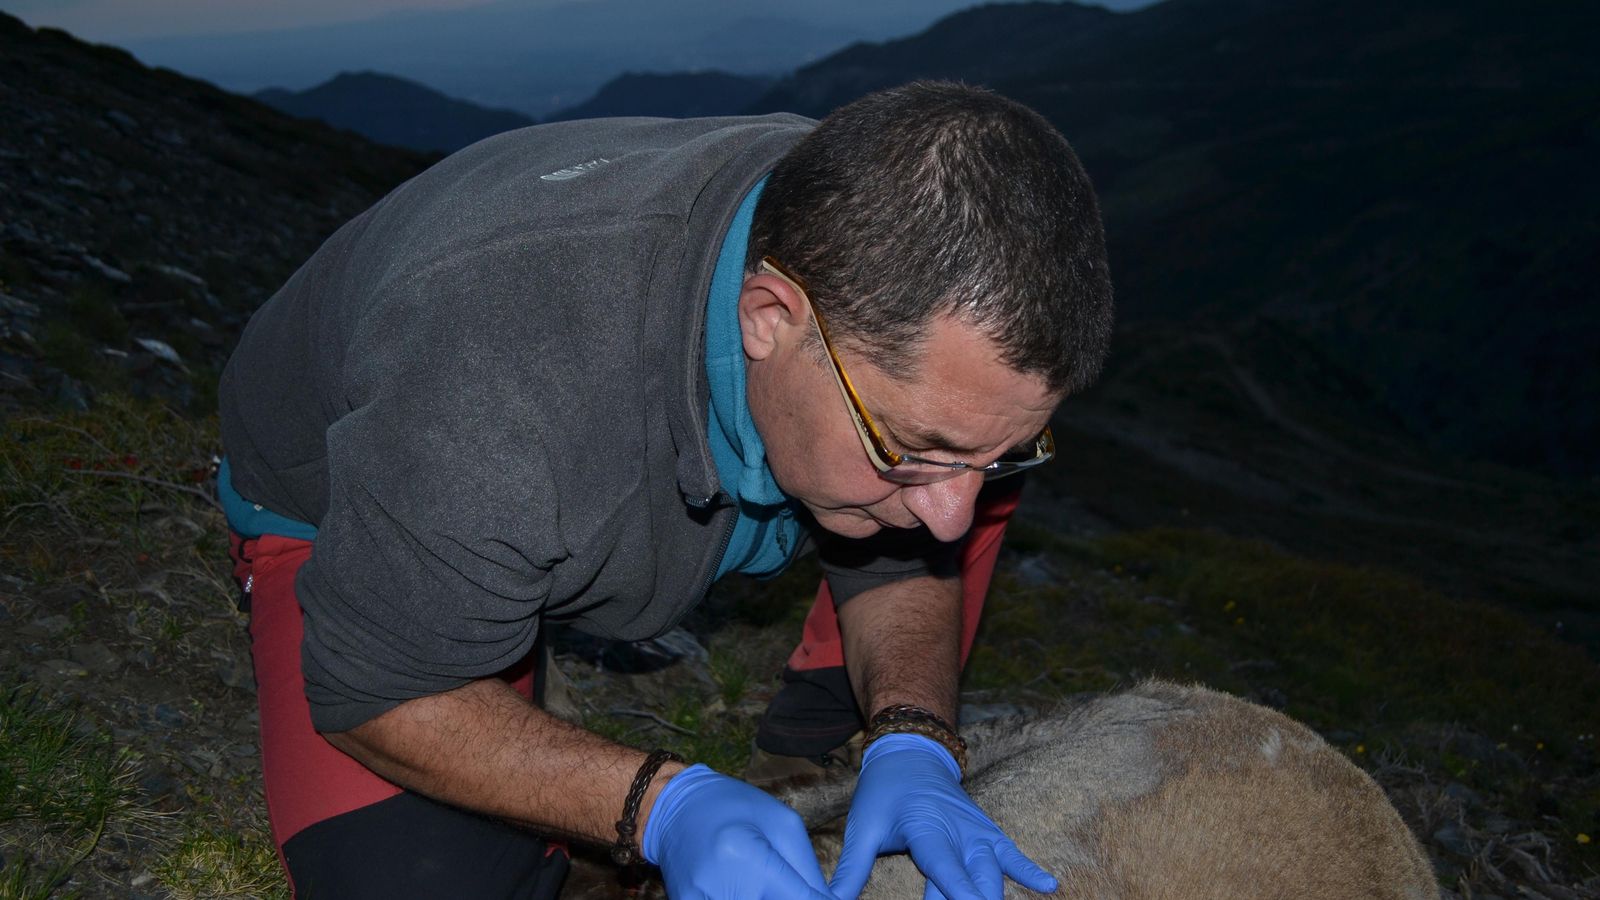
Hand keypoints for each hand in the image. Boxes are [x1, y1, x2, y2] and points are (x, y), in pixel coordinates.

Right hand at [642, 764, 839, 899]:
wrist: (674, 808)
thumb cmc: (734, 807)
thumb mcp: (783, 824)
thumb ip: (809, 871)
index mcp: (748, 859)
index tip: (832, 899)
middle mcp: (722, 888)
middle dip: (796, 899)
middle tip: (792, 884)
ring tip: (767, 881)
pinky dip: (749, 899)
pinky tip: (749, 887)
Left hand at [829, 735, 1057, 899]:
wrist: (910, 752)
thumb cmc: (882, 792)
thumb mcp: (861, 827)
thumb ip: (851, 869)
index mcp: (926, 827)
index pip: (945, 869)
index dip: (958, 894)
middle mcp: (959, 830)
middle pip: (977, 878)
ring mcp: (977, 831)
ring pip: (995, 872)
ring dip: (995, 896)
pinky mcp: (987, 832)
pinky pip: (1012, 853)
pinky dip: (1029, 870)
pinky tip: (1048, 886)